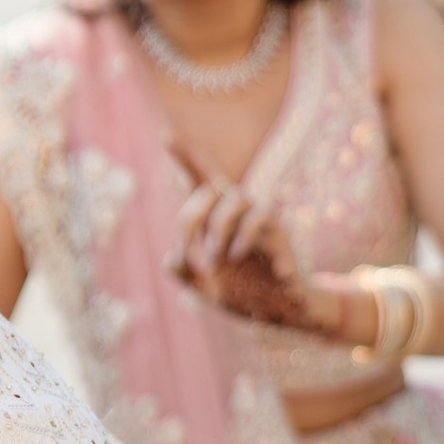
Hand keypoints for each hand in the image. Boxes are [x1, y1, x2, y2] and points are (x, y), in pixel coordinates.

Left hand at [167, 164, 356, 341]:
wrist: (279, 309)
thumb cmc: (240, 291)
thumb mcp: (203, 285)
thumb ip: (183, 272)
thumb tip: (171, 258)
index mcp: (213, 216)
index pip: (197, 179)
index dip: (183, 156)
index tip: (164, 134)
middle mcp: (236, 208)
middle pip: (209, 186)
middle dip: (192, 217)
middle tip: (197, 256)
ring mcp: (258, 215)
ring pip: (235, 198)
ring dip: (219, 230)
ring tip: (218, 261)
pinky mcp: (279, 228)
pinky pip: (261, 218)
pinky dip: (249, 240)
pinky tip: (249, 264)